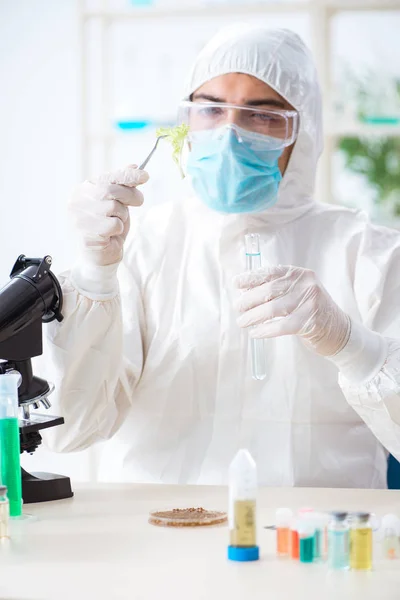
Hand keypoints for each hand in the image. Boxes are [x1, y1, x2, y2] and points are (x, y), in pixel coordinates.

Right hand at [69, 165, 148, 266]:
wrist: (102, 254)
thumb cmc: (109, 225)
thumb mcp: (118, 201)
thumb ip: (122, 184)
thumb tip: (135, 166)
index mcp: (83, 189)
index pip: (107, 178)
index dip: (127, 176)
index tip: (145, 175)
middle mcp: (77, 201)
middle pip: (110, 191)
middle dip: (130, 195)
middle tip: (139, 201)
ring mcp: (79, 218)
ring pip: (113, 208)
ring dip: (122, 215)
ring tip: (116, 222)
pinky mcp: (86, 234)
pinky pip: (113, 225)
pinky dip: (117, 229)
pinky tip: (111, 234)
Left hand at [234, 266, 349, 356]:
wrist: (339, 331)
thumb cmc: (312, 311)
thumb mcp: (298, 293)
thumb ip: (276, 289)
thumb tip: (245, 290)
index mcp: (300, 274)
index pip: (271, 272)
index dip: (251, 277)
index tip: (236, 283)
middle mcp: (306, 285)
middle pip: (269, 290)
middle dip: (248, 300)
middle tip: (237, 308)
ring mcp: (309, 302)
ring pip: (272, 308)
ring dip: (252, 316)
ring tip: (242, 322)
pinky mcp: (309, 321)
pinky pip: (280, 326)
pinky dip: (264, 330)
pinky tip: (255, 333)